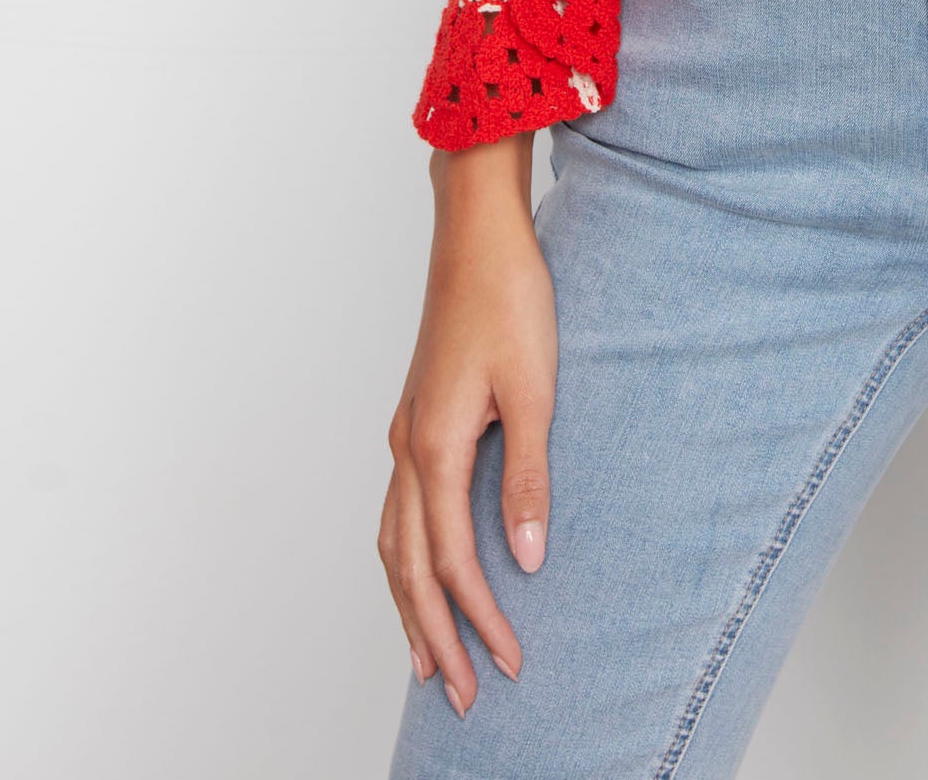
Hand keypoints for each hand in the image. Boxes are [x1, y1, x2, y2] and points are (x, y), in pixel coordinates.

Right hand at [379, 132, 555, 717]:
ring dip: (410, 604)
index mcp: (433, 447)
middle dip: (435, 636)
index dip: (481, 620)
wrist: (478, 231)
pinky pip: (398, 509)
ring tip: (430, 658)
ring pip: (393, 542)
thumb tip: (525, 558)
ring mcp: (404, 432)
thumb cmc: (510, 298)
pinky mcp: (415, 417)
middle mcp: (407, 448)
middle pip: (408, 567)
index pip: (452, 562)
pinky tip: (423, 569)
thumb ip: (526, 476)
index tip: (511, 665)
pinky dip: (406, 556)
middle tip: (464, 696)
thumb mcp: (535, 389)